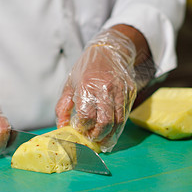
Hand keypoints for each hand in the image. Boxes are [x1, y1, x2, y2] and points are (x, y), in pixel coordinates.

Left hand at [56, 29, 137, 151]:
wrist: (109, 50)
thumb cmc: (86, 68)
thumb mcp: (70, 84)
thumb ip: (63, 106)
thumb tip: (62, 127)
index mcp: (87, 86)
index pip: (86, 115)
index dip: (82, 127)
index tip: (79, 129)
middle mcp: (106, 89)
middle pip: (105, 122)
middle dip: (98, 135)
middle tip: (91, 139)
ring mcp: (121, 91)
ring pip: (118, 122)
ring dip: (110, 135)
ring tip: (102, 141)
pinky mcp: (130, 93)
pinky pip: (125, 115)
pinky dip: (118, 127)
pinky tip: (111, 132)